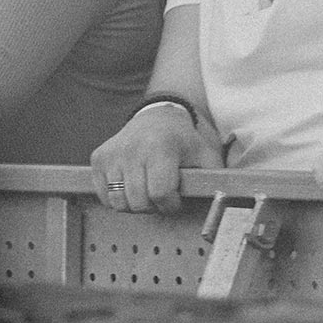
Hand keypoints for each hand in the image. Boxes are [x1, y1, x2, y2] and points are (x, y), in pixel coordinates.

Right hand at [90, 104, 223, 213]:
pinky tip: (132, 186)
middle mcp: (133, 148)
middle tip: (162, 196)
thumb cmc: (185, 142)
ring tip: (147, 191)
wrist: (157, 116)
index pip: (160, 193)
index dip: (170, 204)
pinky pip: (104, 195)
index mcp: (162, 148)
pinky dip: (118, 198)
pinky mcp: (98, 157)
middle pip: (139, 202)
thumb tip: (224, 204)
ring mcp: (113, 153)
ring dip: (135, 204)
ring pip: (119, 202)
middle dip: (153, 206)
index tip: (175, 200)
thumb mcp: (205, 155)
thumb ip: (215, 179)